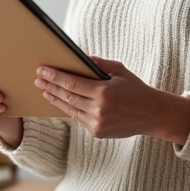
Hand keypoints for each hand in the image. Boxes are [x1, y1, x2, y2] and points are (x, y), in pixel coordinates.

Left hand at [35, 56, 189, 143]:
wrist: (152, 115)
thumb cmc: (136, 89)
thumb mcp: (120, 71)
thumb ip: (99, 64)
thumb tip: (80, 58)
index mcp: (104, 92)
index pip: (72, 83)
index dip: (55, 76)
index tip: (42, 70)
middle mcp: (99, 110)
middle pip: (67, 96)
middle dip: (50, 86)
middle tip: (37, 79)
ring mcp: (97, 123)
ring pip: (70, 109)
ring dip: (55, 99)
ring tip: (44, 90)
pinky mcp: (97, 132)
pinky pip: (78, 118)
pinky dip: (68, 109)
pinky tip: (60, 101)